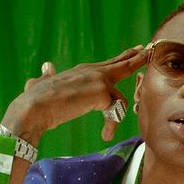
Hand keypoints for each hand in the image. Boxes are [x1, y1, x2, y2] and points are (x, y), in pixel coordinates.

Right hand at [3, 45, 147, 143]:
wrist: (34, 107)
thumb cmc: (35, 100)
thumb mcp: (43, 84)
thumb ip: (47, 76)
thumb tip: (46, 66)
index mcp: (82, 70)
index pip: (107, 64)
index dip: (121, 59)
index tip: (135, 50)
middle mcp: (92, 71)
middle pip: (121, 65)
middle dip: (137, 58)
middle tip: (150, 49)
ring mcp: (99, 80)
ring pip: (121, 98)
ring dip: (114, 120)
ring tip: (106, 132)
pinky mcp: (103, 93)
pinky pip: (115, 113)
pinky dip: (110, 126)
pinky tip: (103, 134)